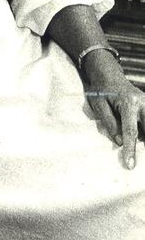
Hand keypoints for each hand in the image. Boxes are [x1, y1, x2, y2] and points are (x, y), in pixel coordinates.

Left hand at [84, 51, 144, 169]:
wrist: (109, 75)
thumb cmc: (101, 90)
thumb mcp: (99, 105)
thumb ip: (110, 123)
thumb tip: (120, 142)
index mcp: (129, 103)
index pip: (130, 131)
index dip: (130, 150)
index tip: (130, 164)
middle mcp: (143, 102)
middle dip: (144, 142)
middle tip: (134, 155)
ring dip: (142, 136)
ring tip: (133, 140)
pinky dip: (142, 130)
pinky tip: (137, 133)